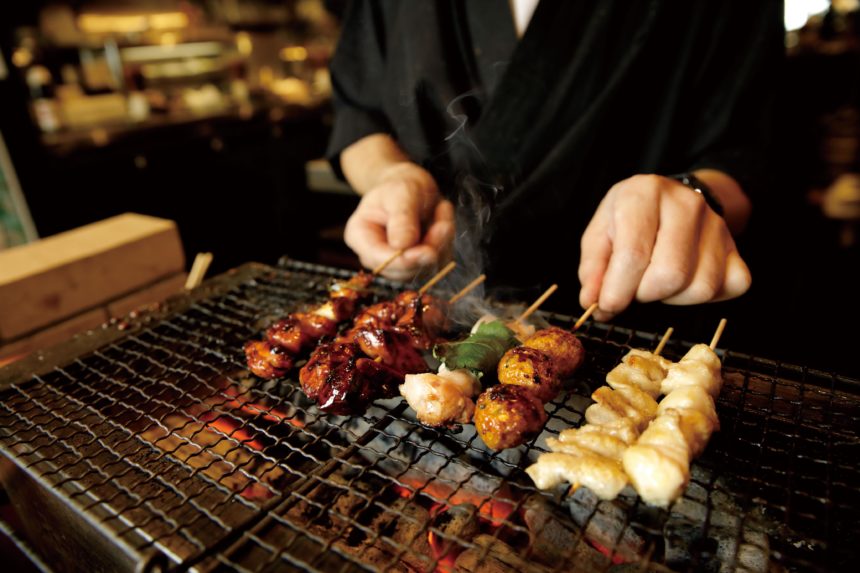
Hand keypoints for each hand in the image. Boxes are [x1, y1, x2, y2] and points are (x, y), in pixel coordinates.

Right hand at [344, 162, 454, 280]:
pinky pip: (438, 263)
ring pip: (424, 269)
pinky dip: (447, 243)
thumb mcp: (401, 193)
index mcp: (360, 237)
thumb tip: (403, 246)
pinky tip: (443, 219)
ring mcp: (396, 264)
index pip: (379, 260)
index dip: (404, 260)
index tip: (428, 251)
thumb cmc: (400, 187)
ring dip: (441, 243)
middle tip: (444, 224)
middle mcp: (375, 256)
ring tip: (442, 211)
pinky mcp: (417, 266)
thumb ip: (402, 218)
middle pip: (404, 270)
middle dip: (429, 249)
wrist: (411, 188)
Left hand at [578, 174, 750, 320]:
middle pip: (670, 275)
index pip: (633, 255)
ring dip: (671, 298)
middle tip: (633, 287)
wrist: (671, 200)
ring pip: (700, 288)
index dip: (616, 290)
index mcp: (645, 192)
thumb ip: (592, 268)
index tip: (605, 305)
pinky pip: (730, 288)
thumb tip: (592, 301)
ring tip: (656, 281)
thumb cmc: (629, 221)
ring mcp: (718, 225)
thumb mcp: (599, 234)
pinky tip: (683, 284)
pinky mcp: (737, 248)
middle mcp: (687, 204)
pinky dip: (702, 298)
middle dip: (644, 294)